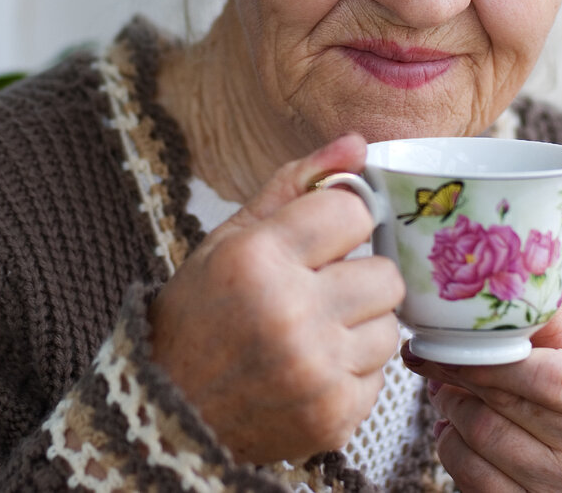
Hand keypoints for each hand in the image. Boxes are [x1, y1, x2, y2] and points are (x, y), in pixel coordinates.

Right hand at [149, 134, 405, 463]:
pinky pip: (382, 376)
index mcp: (257, 260)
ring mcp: (316, 372)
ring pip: (392, 326)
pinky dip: (353, 371)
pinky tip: (311, 371)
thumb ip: (294, 185)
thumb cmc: (197, 321)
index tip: (321, 238)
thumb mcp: (228, 241)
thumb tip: (357, 143)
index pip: (354, 211)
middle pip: (386, 273)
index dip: (341, 223)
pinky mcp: (335, 418)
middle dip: (358, 278)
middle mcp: (290, 315)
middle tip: (317, 292)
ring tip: (313, 334)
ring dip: (360, 327)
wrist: (169, 418)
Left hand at [406, 307, 561, 491]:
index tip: (447, 341)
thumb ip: (550, 322)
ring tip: (450, 389)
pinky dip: (451, 445)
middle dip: (456, 374)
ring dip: (449, 407)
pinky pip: (469, 476)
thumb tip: (495, 284)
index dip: (490, 361)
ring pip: (479, 439)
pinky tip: (457, 428)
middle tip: (431, 354)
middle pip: (505, 406)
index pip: (548, 379)